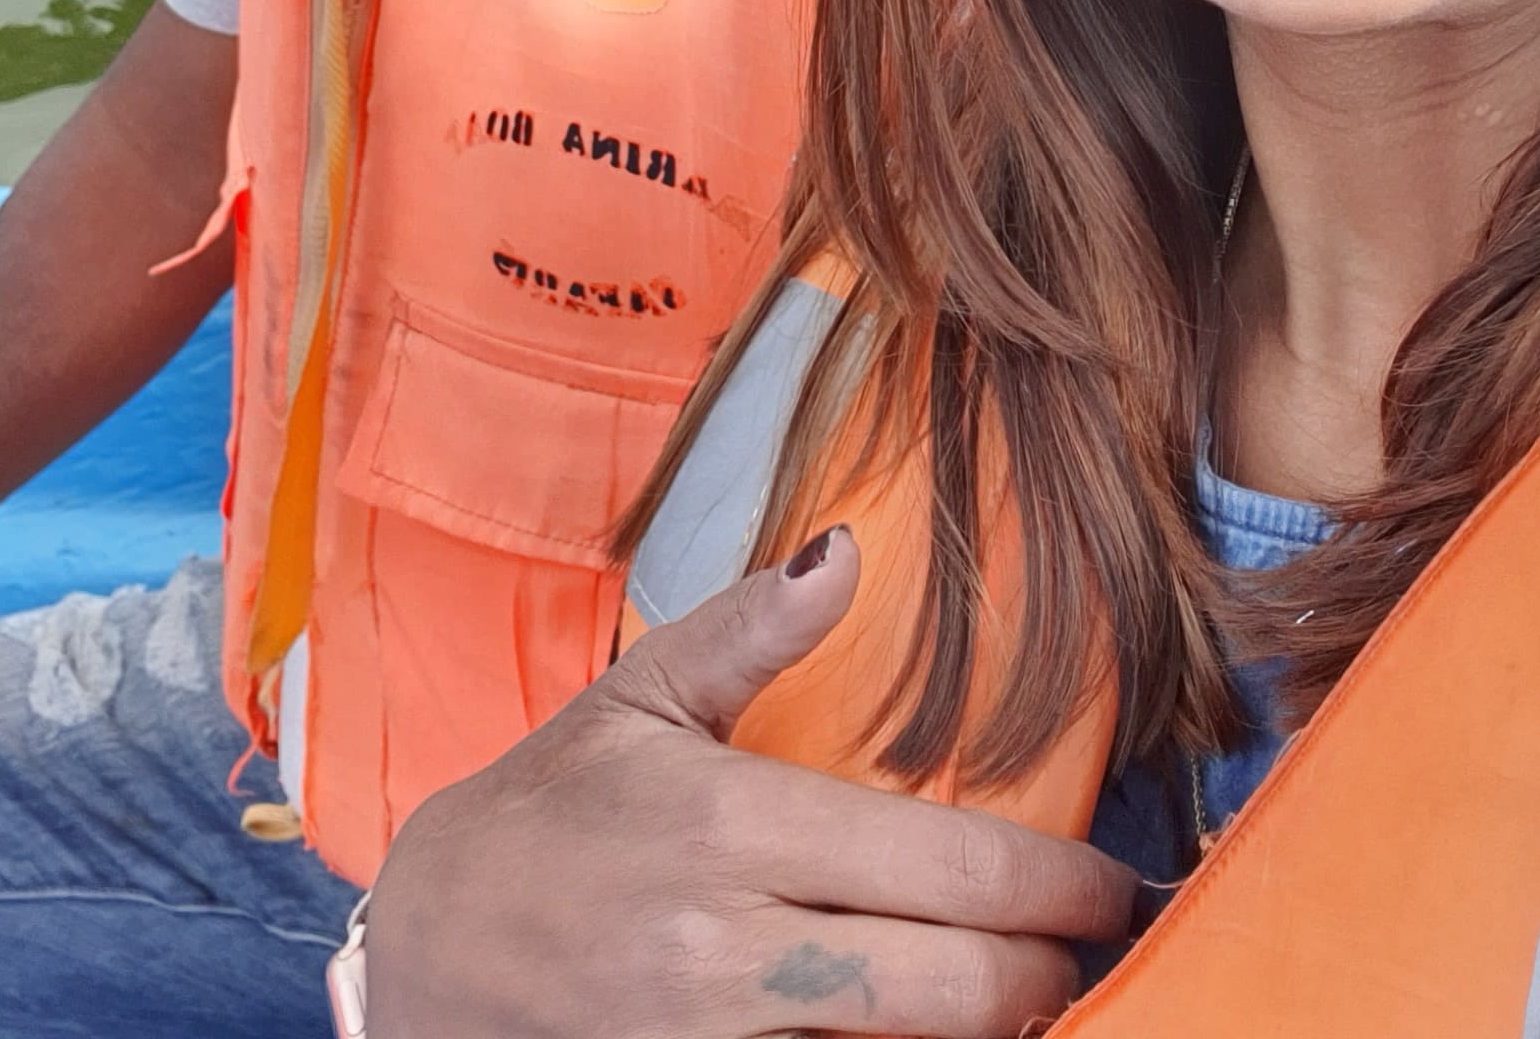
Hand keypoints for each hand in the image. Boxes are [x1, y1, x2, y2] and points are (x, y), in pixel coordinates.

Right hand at [366, 525, 1136, 1038]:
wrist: (426, 951)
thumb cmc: (551, 811)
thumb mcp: (641, 697)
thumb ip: (753, 627)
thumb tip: (846, 548)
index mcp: (735, 825)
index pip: (949, 866)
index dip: (1058, 887)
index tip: (1113, 886)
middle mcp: (732, 948)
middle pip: (957, 986)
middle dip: (1050, 975)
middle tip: (1090, 948)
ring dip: (987, 1031)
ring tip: (1032, 994)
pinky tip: (926, 1029)